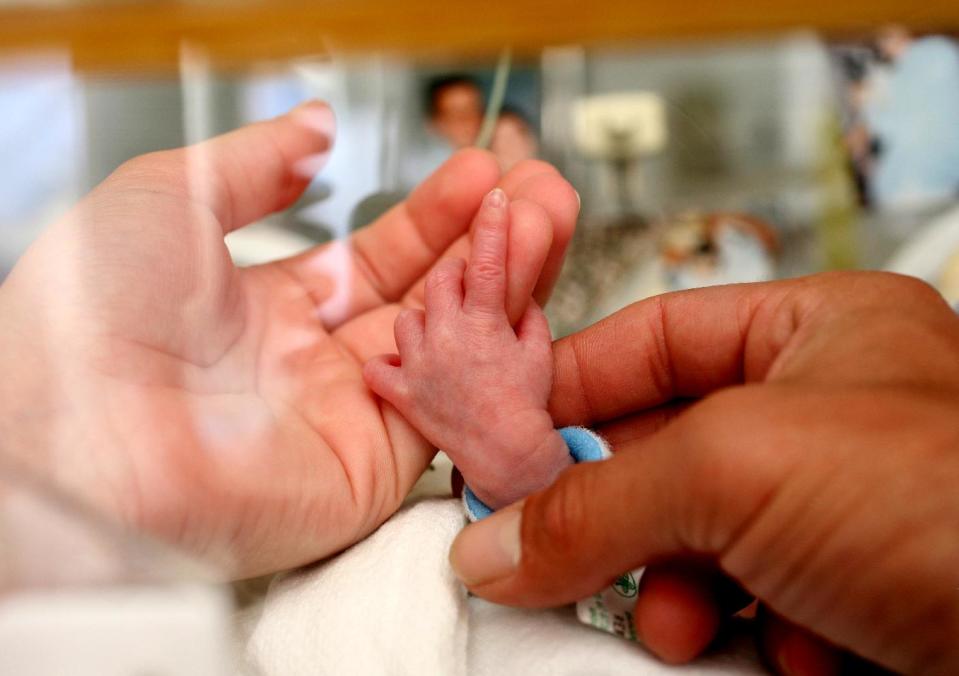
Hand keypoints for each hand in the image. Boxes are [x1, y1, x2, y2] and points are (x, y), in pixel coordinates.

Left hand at [0, 101, 578, 576]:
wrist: (77, 430)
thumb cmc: (94, 313)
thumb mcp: (169, 195)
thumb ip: (254, 162)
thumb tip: (314, 128)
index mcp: (266, 312)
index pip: (374, 260)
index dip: (430, 217)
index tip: (477, 172)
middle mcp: (313, 367)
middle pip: (424, 301)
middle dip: (485, 243)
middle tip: (536, 191)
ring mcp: (347, 418)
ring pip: (449, 346)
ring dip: (502, 281)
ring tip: (546, 214)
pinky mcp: (374, 468)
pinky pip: (454, 406)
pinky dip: (494, 349)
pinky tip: (522, 286)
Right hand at [449, 272, 958, 674]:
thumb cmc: (956, 505)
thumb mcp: (743, 469)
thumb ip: (600, 502)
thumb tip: (497, 544)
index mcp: (816, 333)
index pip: (652, 338)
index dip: (571, 387)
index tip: (503, 440)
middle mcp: (825, 414)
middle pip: (664, 451)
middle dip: (616, 509)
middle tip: (554, 547)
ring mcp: (836, 509)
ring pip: (696, 540)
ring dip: (674, 589)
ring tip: (683, 618)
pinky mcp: (846, 594)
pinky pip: (744, 606)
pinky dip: (736, 636)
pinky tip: (776, 649)